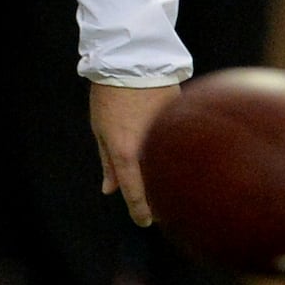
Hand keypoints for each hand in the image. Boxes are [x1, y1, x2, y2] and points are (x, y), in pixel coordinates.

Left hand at [89, 80, 178, 227]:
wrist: (132, 61)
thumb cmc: (109, 96)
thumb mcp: (101, 130)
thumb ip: (108, 163)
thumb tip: (110, 190)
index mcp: (126, 153)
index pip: (135, 192)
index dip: (140, 211)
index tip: (145, 222)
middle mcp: (150, 148)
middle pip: (158, 181)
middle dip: (158, 194)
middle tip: (160, 206)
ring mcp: (169, 134)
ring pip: (173, 163)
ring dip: (172, 172)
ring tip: (173, 179)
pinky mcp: (183, 119)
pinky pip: (181, 141)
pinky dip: (180, 149)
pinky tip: (182, 151)